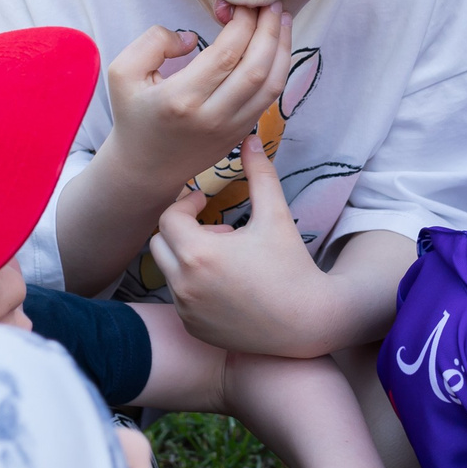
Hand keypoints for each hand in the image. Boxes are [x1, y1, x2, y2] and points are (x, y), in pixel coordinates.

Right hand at [104, 8, 293, 193]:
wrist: (145, 168)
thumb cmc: (133, 115)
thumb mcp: (122, 72)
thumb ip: (153, 43)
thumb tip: (192, 37)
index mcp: (181, 99)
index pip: (227, 54)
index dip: (243, 24)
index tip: (242, 4)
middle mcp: (211, 116)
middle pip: (256, 68)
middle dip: (270, 30)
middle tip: (271, 4)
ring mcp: (231, 129)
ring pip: (272, 85)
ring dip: (282, 48)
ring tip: (282, 19)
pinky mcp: (241, 133)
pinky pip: (270, 98)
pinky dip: (279, 69)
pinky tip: (277, 46)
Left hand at [153, 136, 339, 355]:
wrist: (307, 323)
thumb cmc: (292, 267)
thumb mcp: (276, 217)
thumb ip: (260, 175)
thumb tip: (251, 139)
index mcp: (199, 254)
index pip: (169, 217)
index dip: (186, 205)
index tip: (205, 203)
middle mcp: (184, 285)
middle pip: (159, 243)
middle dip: (181, 231)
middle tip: (216, 231)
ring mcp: (186, 310)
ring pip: (167, 271)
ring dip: (187, 258)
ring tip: (224, 259)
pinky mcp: (193, 328)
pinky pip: (179, 298)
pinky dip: (193, 286)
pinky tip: (226, 285)